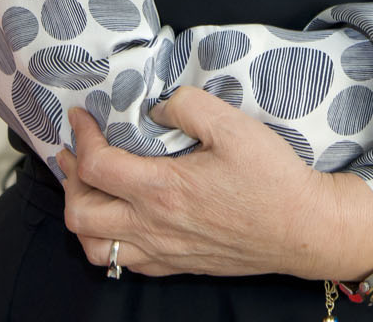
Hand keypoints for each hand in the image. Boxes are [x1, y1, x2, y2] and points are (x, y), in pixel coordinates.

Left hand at [58, 88, 372, 283]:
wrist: (304, 229)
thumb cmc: (273, 178)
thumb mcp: (234, 126)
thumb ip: (188, 106)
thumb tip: (157, 108)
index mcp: (161, 189)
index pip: (94, 166)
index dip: (80, 136)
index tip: (81, 116)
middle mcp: (154, 225)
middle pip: (79, 212)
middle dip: (68, 179)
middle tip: (75, 153)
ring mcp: (163, 251)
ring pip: (94, 246)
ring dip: (82, 215)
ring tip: (89, 188)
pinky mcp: (177, 265)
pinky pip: (123, 263)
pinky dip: (108, 241)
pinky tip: (120, 218)